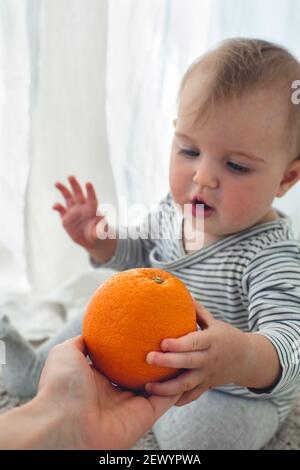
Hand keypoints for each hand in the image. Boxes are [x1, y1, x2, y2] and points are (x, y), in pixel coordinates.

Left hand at [38, 336, 180, 448]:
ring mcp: (130, 406)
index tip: (145, 333)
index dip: (132, 349)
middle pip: (140, 375)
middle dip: (154, 360)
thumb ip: (81, 343)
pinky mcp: (144, 417)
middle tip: (167, 341)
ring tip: (179, 351)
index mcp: (97, 380)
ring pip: (157, 387)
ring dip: (169, 371)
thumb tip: (91, 332)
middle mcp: (114, 394)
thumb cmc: (61, 387)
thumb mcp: (65, 354)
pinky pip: (165, 399)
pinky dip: (175, 386)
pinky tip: (182, 368)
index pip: (120, 363)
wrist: (64, 424)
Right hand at [53, 175, 104, 248]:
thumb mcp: (100, 233)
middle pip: (78, 193)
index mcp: (92, 209)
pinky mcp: (66, 218)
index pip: (91, 198)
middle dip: (74, 185)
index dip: (90, 191)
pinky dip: (57, 207)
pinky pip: (61, 210)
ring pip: (68, 198)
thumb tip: (102, 228)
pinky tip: (55, 206)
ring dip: (63, 190)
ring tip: (57, 183)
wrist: (88, 240)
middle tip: (70, 176)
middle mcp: (82, 207)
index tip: (88, 183)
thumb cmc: (97, 234)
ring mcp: (73, 211)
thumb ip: (100, 230)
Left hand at [145, 298, 247, 406]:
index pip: (195, 342)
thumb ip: (197, 310)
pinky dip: (178, 400)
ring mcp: (208, 376)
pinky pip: (191, 396)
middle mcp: (210, 360)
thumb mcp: (214, 321)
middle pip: (188, 362)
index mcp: (212, 341)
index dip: (179, 344)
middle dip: (168, 362)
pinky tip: (160, 401)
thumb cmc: (225, 336)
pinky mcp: (206, 387)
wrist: (247, 360)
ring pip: (187, 385)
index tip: (162, 342)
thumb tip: (178, 291)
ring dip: (167, 388)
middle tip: (148, 358)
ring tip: (147, 386)